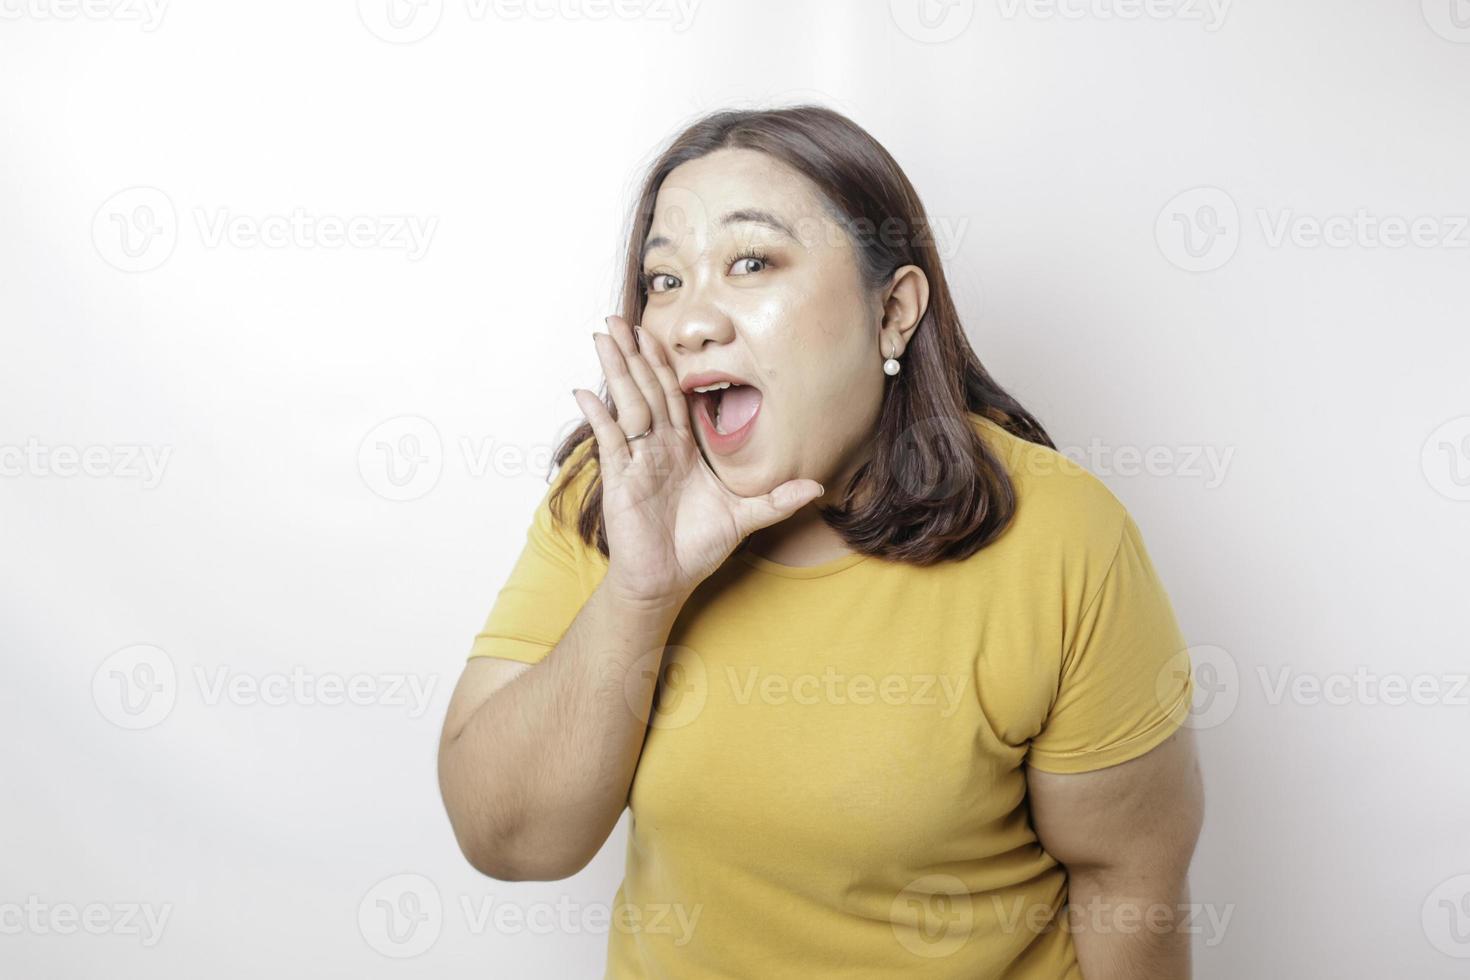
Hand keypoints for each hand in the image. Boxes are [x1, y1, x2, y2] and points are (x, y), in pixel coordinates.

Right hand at [571, 315, 823, 607]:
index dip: (664, 364)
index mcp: (683, 448)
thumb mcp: (745, 518)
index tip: (655, 332)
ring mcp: (636, 461)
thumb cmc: (699, 547)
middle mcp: (657, 448)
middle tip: (618, 318)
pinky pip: (609, 441)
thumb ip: (778, 500)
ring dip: (614, 370)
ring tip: (602, 336)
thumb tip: (817, 487)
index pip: (672, 395)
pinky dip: (597, 417)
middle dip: (632, 353)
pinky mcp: (620, 479)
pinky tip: (584, 392)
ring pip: (625, 405)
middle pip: (644, 389)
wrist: (667, 580)